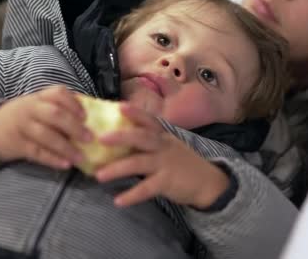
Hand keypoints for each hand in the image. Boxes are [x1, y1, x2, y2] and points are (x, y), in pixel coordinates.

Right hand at [0, 86, 92, 169]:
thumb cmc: (23, 117)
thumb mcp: (37, 106)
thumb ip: (59, 109)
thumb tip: (92, 120)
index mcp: (39, 97)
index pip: (58, 93)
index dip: (74, 104)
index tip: (86, 116)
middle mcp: (30, 109)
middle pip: (54, 114)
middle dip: (74, 126)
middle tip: (90, 138)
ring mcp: (22, 126)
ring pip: (46, 135)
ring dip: (66, 147)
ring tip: (81, 157)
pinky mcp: (17, 144)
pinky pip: (36, 152)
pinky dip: (52, 159)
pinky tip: (65, 164)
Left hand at [95, 104, 229, 208]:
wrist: (208, 182)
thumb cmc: (181, 163)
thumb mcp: (168, 146)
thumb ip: (148, 142)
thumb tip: (118, 140)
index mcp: (162, 136)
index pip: (149, 121)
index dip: (135, 113)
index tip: (120, 106)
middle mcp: (163, 146)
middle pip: (142, 137)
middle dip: (121, 136)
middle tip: (101, 138)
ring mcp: (165, 163)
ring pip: (139, 163)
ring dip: (117, 169)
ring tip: (99, 175)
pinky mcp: (167, 182)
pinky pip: (146, 188)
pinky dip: (131, 195)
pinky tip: (118, 200)